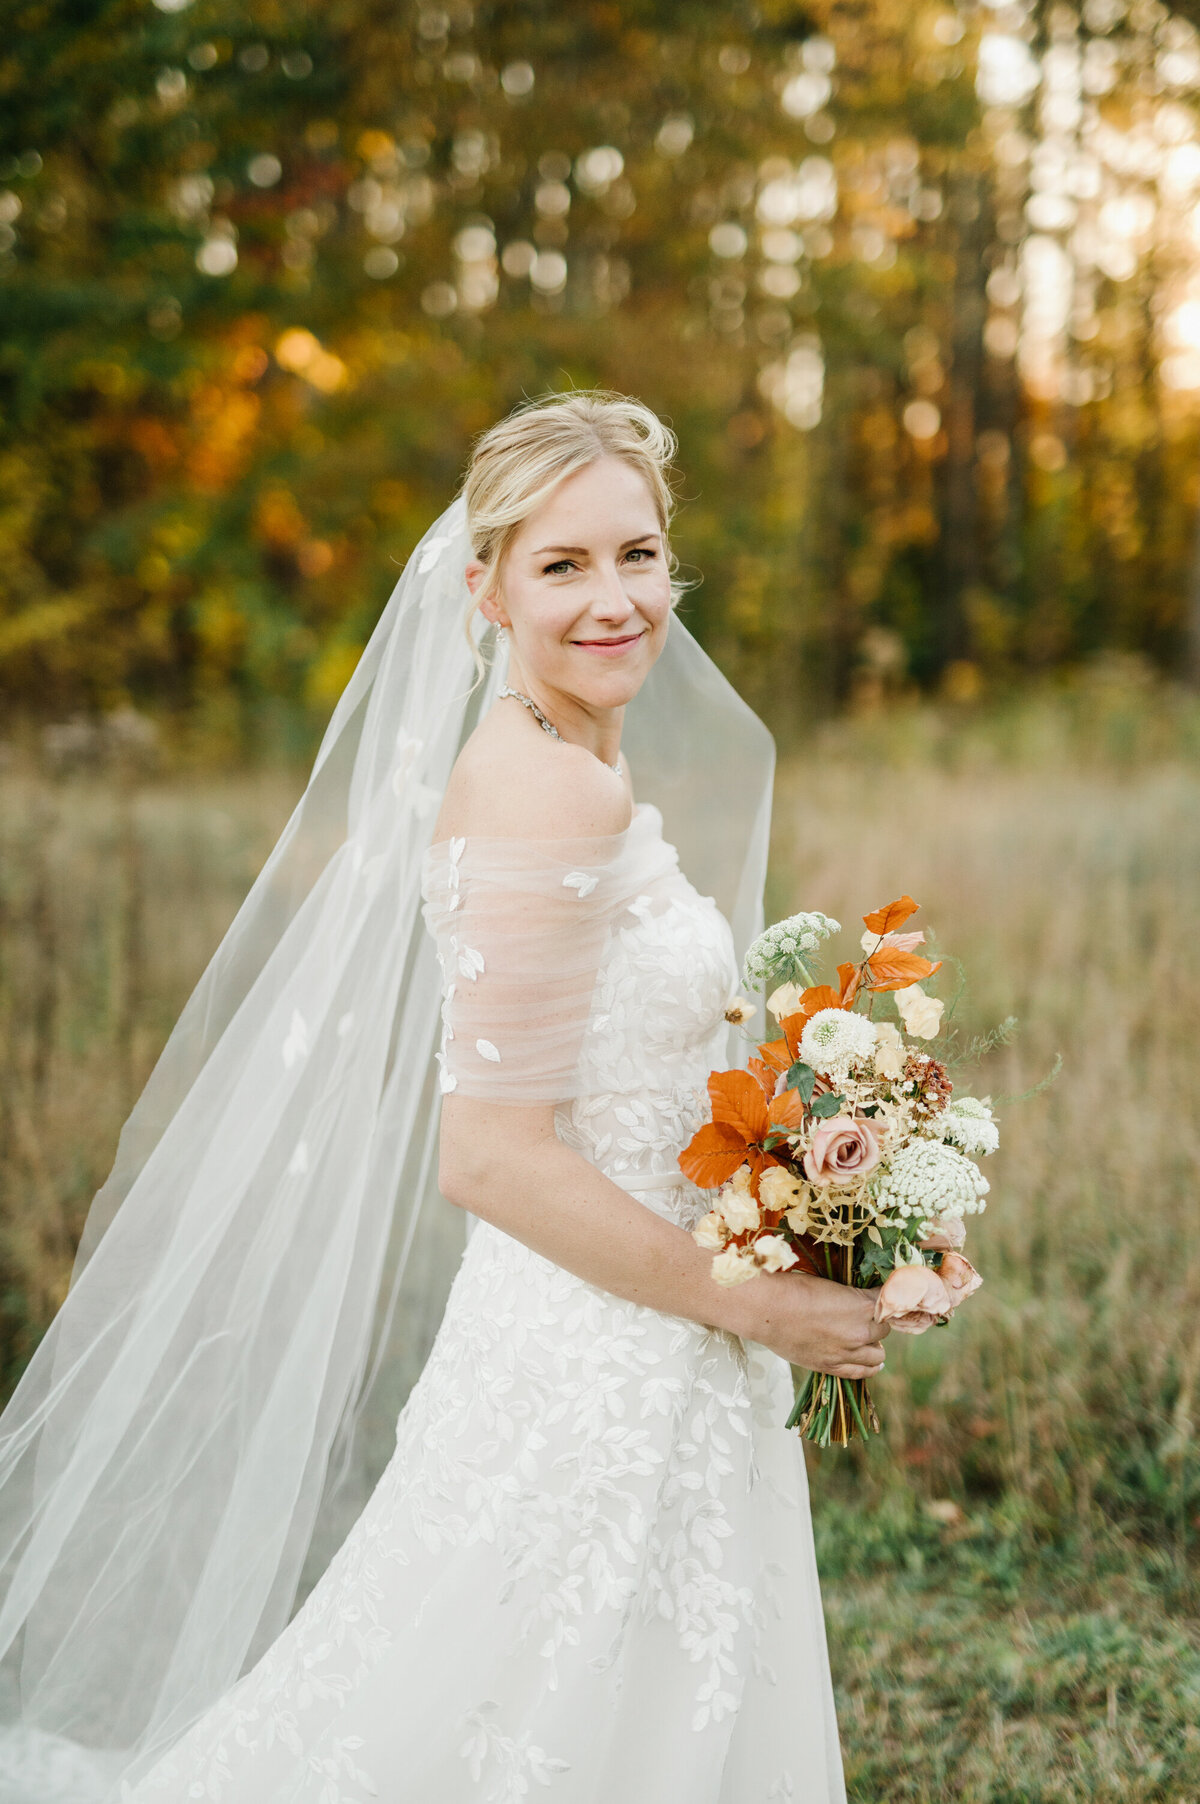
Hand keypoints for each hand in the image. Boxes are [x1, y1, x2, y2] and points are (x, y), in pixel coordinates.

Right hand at [718, 1269, 889, 1379]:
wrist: (765, 1309)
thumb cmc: (793, 1288)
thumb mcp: (829, 1284)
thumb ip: (852, 1296)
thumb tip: (864, 1299)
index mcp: (862, 1305)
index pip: (890, 1304)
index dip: (887, 1299)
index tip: (884, 1296)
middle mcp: (860, 1332)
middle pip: (886, 1329)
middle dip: (878, 1321)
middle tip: (867, 1315)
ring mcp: (846, 1352)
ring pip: (878, 1355)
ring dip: (874, 1345)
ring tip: (867, 1338)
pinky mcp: (830, 1366)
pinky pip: (861, 1373)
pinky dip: (868, 1367)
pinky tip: (870, 1362)